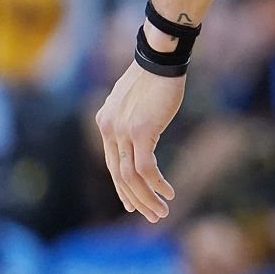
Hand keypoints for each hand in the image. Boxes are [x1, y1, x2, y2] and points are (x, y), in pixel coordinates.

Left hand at [95, 61, 183, 220]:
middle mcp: (109, 128)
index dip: (123, 187)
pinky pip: (146, 168)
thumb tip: (142, 132)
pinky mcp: (140, 131)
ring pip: (131, 177)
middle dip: (136, 199)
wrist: (160, 58)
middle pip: (119, 175)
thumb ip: (132, 119)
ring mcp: (122, 131)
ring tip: (161, 212)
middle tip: (152, 216)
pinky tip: (168, 193)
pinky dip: (157, 185)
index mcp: (106, 122)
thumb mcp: (136, 100)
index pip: (112, 164)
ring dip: (147, 198)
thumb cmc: (154, 76)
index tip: (133, 204)